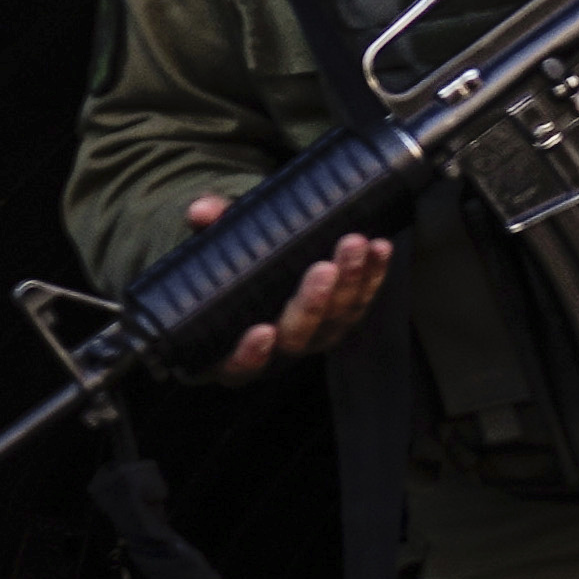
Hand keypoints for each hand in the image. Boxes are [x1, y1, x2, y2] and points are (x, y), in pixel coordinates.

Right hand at [184, 196, 398, 378]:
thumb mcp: (208, 246)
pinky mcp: (339, 321)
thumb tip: (200, 212)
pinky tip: (378, 249)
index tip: (262, 330)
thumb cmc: (222, 265)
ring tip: (355, 243)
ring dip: (350, 283)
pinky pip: (359, 304)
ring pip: (334, 322)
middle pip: (296, 340)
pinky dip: (371, 276)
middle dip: (313, 304)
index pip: (236, 366)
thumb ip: (207, 230)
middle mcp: (272, 352)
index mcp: (225, 349)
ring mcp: (310, 338)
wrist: (255, 262)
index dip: (249, 355)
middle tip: (324, 268)